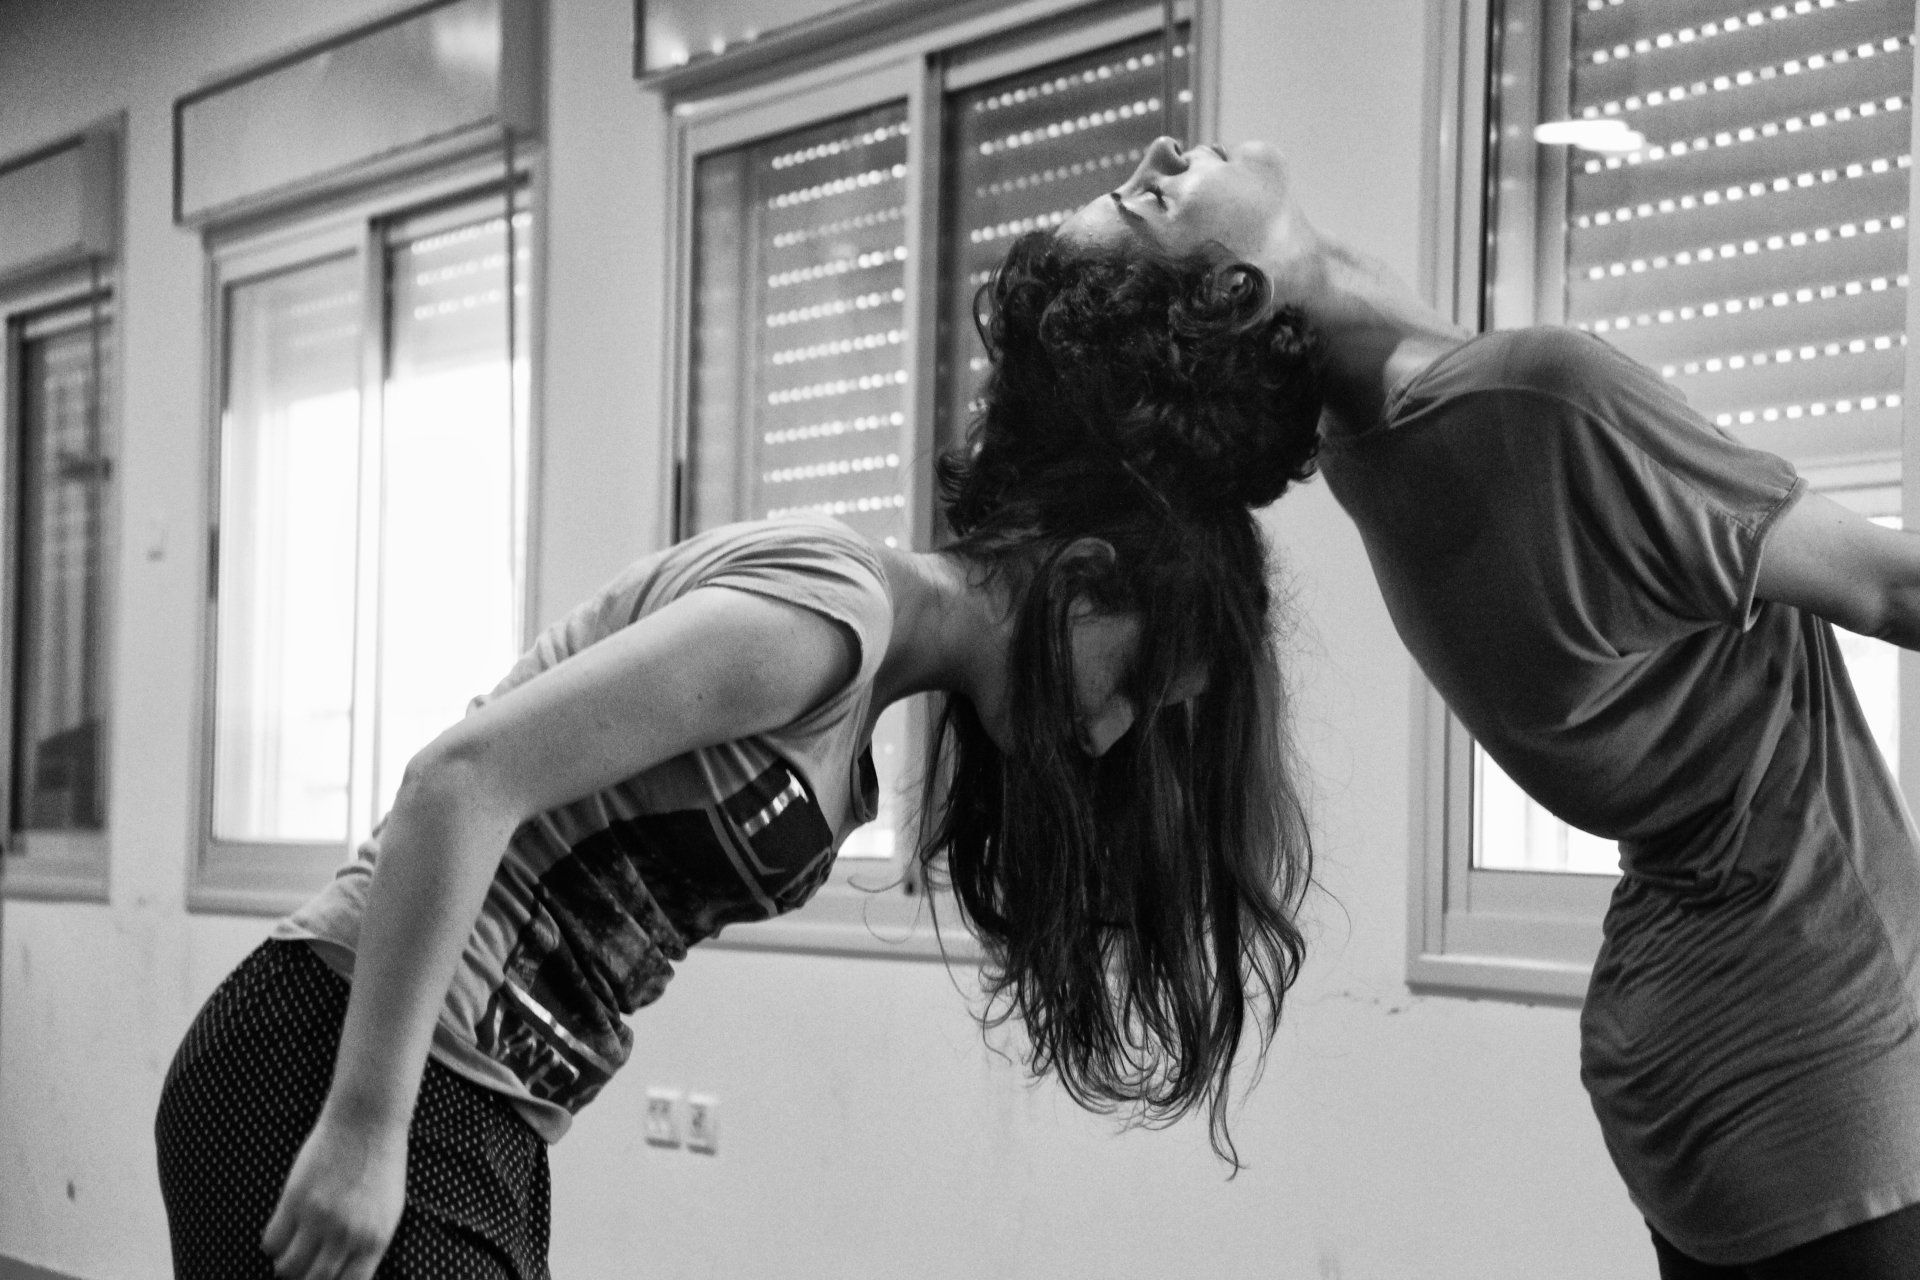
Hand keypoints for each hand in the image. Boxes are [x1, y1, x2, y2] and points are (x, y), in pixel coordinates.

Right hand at [260, 1108, 408, 1279]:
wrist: (367, 1122)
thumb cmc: (380, 1165)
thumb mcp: (387, 1211)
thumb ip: (367, 1244)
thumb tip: (345, 1273)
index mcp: (374, 1240)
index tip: (319, 1278)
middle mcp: (347, 1235)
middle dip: (304, 1279)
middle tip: (299, 1271)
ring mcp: (319, 1218)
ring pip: (288, 1266)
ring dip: (284, 1266)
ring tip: (287, 1256)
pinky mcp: (295, 1200)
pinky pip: (272, 1241)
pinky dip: (272, 1244)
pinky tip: (280, 1234)